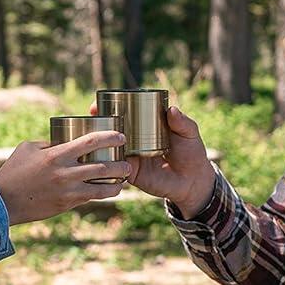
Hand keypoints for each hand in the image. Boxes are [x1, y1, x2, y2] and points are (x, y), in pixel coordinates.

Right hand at [0, 132, 129, 224]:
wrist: (4, 201)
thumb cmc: (14, 171)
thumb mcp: (28, 148)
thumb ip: (49, 144)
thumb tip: (64, 141)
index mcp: (57, 155)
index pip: (90, 142)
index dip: (109, 137)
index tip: (120, 136)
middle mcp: (66, 173)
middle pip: (102, 166)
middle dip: (120, 163)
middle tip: (128, 160)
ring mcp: (68, 190)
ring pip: (101, 186)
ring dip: (116, 182)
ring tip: (124, 178)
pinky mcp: (67, 204)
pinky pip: (91, 198)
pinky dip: (103, 194)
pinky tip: (111, 191)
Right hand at [89, 103, 215, 215]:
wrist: (193, 180)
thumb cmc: (191, 152)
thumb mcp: (189, 133)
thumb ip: (182, 122)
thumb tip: (172, 110)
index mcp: (144, 127)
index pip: (124, 115)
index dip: (110, 108)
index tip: (98, 104)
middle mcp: (133, 141)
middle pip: (111, 131)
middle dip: (98, 123)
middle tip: (92, 117)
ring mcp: (131, 157)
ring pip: (109, 149)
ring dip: (99, 144)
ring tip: (91, 138)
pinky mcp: (131, 174)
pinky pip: (115, 170)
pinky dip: (107, 165)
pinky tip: (97, 160)